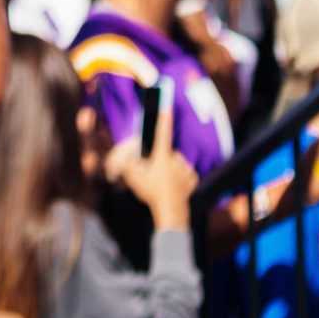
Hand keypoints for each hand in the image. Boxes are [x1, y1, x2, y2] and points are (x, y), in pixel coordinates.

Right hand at [98, 91, 198, 227]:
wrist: (170, 211)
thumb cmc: (151, 192)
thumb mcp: (133, 177)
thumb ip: (127, 163)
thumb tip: (126, 154)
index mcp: (162, 155)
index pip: (163, 132)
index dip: (163, 118)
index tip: (166, 106)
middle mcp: (176, 159)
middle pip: (166, 153)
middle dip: (160, 160)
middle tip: (152, 174)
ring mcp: (185, 170)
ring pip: (176, 164)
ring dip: (170, 170)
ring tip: (162, 183)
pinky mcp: (192, 180)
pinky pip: (185, 175)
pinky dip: (180, 179)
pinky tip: (173, 187)